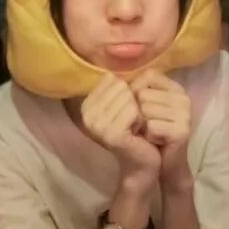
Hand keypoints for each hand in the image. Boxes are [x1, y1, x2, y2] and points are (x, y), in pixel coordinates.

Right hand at [81, 73, 160, 188]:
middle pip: (120, 85)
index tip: (124, 112)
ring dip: (139, 110)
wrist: (142, 162)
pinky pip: (134, 109)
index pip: (112, 78)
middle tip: (132, 121)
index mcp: (86, 105)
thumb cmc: (135, 130)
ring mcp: (98, 125)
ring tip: (135, 126)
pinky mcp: (112, 134)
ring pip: (128, 96)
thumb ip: (116, 86)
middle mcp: (87, 114)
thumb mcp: (122, 104)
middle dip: (133, 101)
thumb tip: (115, 66)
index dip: (126, 92)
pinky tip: (138, 132)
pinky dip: (142, 119)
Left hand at [131, 69, 192, 190]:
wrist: (165, 163)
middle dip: (138, 112)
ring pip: (146, 111)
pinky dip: (149, 136)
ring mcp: (185, 114)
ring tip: (151, 132)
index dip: (135, 90)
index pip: (149, 75)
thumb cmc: (151, 131)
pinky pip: (152, 126)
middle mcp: (183, 97)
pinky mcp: (182, 131)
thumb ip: (135, 89)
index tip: (137, 107)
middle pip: (144, 95)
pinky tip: (156, 141)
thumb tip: (111, 75)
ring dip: (142, 125)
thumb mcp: (145, 106)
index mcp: (175, 87)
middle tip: (147, 125)